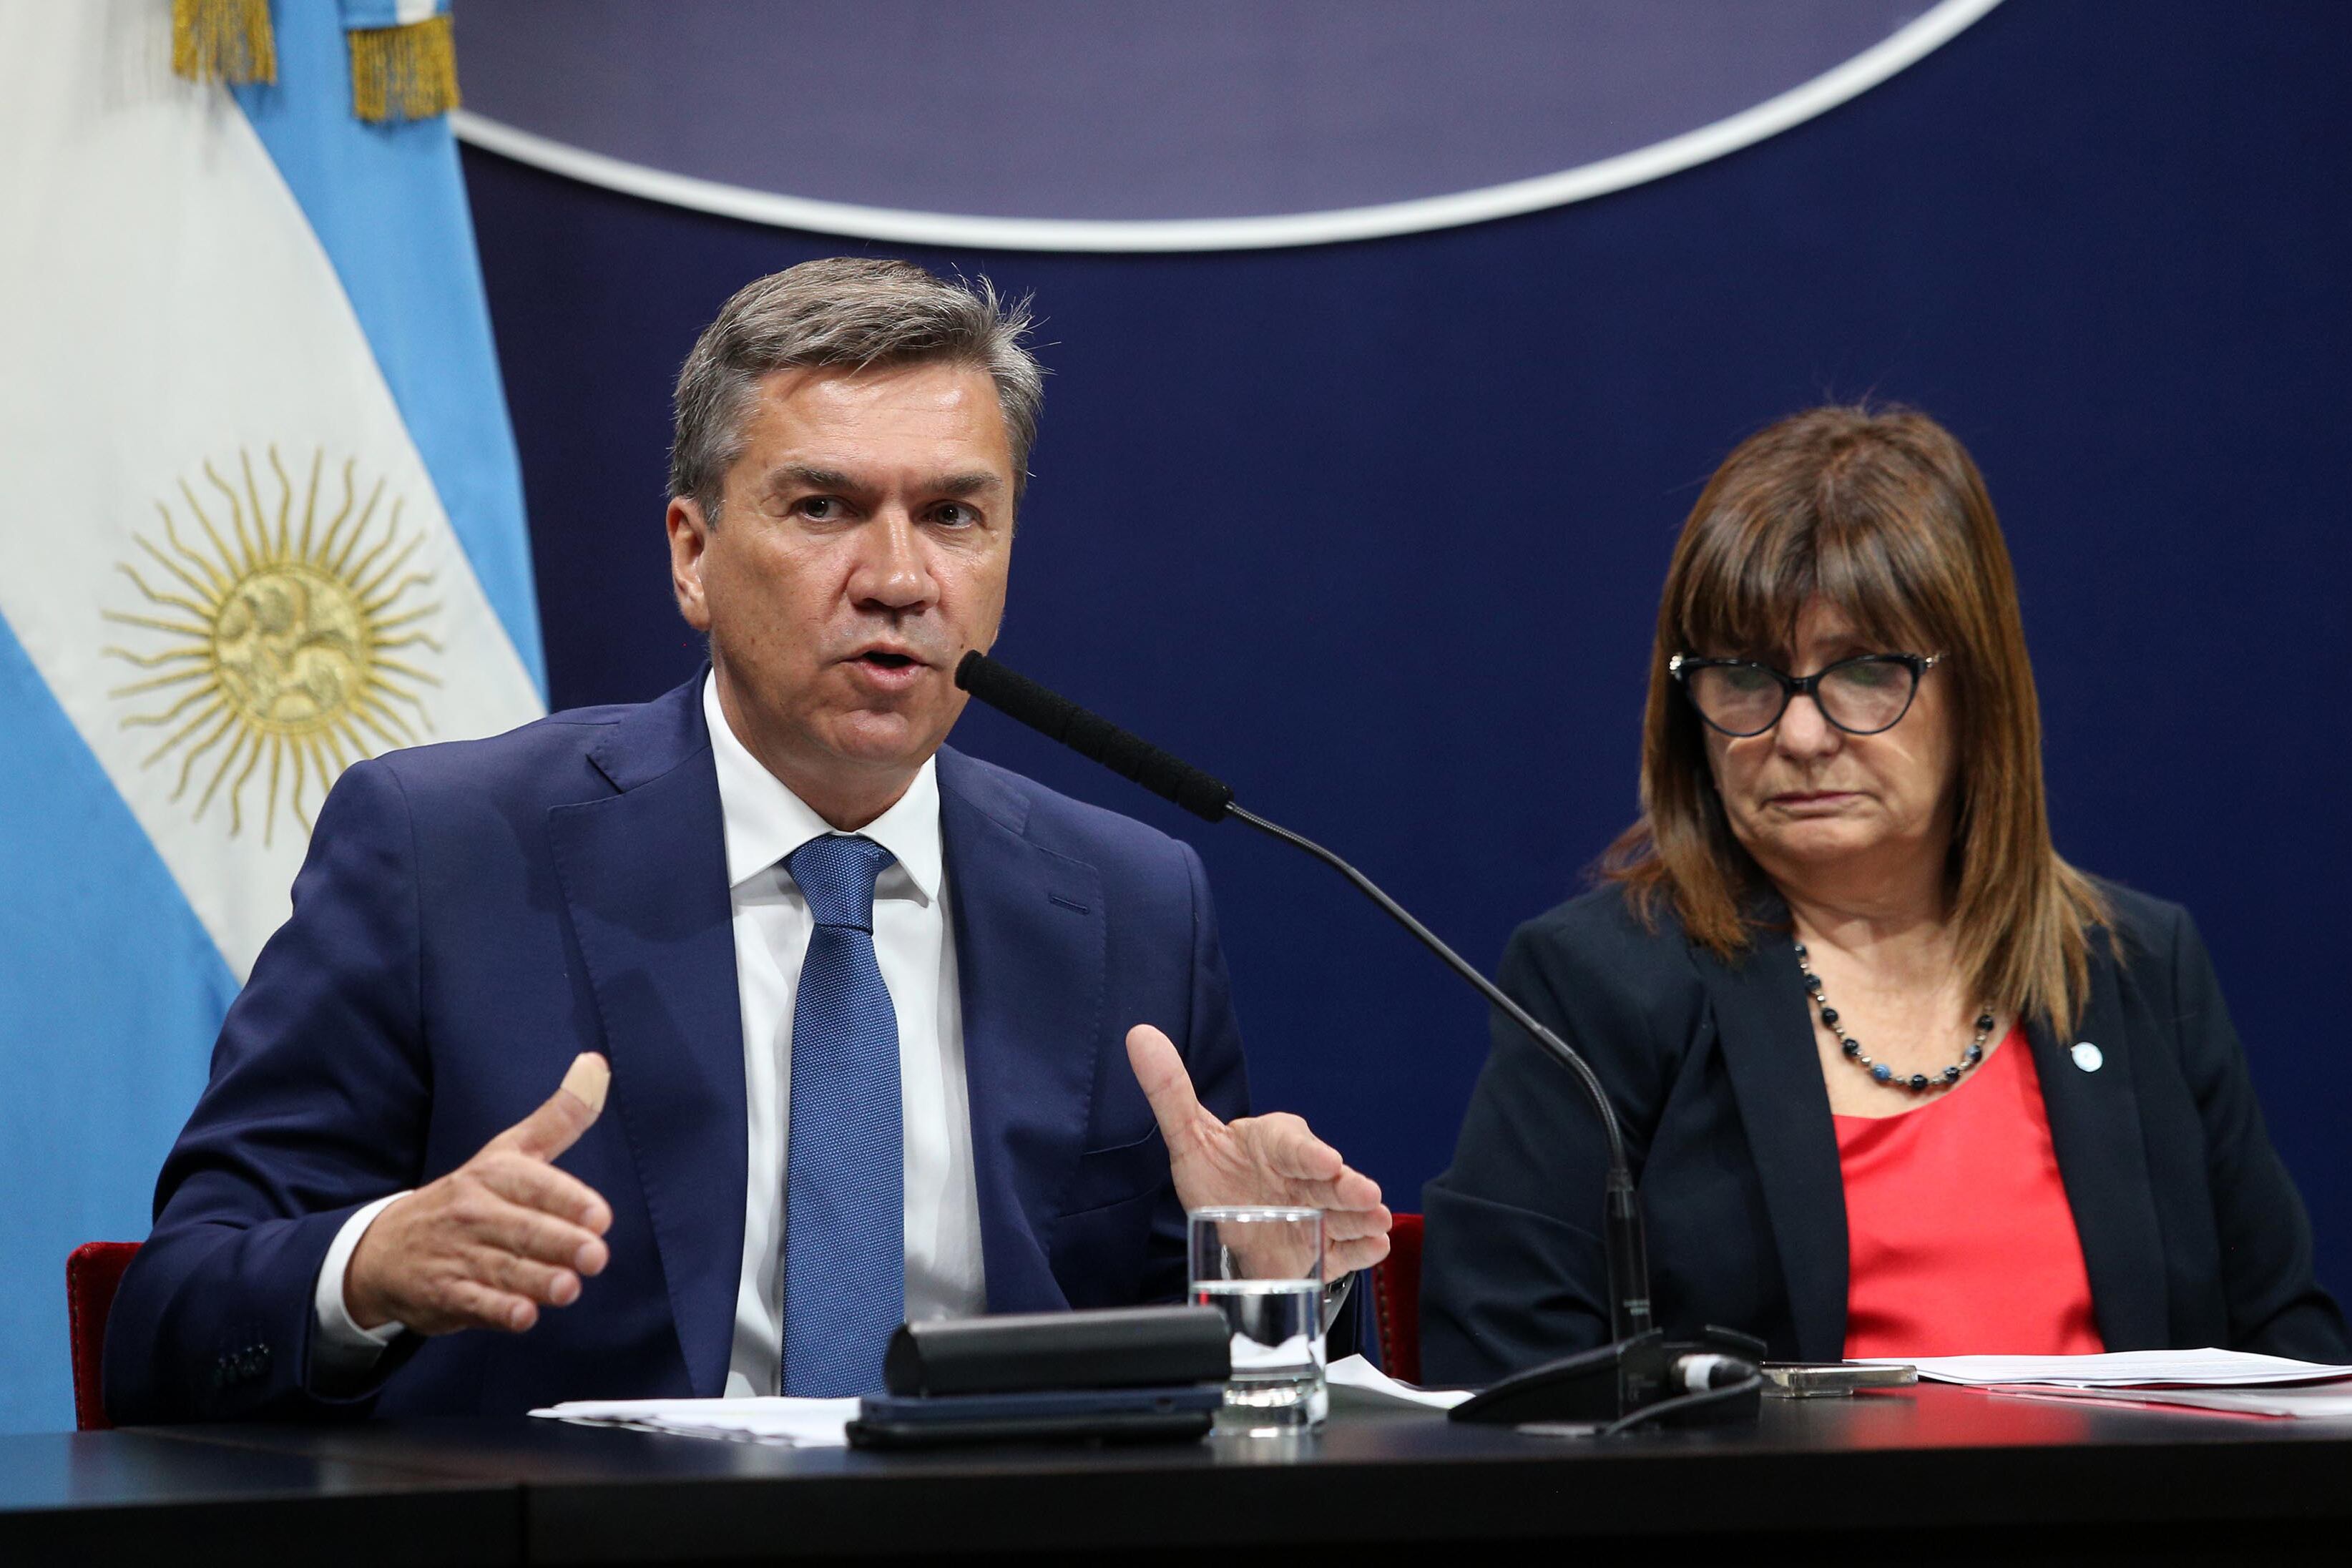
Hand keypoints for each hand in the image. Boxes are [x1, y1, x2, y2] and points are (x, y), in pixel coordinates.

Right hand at [344, 1054, 615, 1335]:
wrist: (385, 1247)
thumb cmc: (468, 1197)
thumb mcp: (509, 1151)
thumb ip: (559, 1117)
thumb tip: (596, 1063)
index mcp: (494, 1174)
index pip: (535, 1185)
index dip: (568, 1200)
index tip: (600, 1216)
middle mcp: (475, 1212)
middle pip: (523, 1229)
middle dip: (560, 1243)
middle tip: (595, 1256)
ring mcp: (457, 1254)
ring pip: (503, 1268)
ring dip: (536, 1280)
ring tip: (569, 1288)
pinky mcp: (443, 1293)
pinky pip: (473, 1302)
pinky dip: (497, 1311)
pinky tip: (523, 1316)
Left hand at [1125, 1025, 1391, 1276]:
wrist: (1231, 1226)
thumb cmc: (1219, 1174)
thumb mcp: (1190, 1137)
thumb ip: (1170, 1091)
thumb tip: (1140, 1037)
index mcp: (1275, 1143)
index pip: (1292, 1145)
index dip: (1309, 1153)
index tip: (1326, 1161)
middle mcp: (1302, 1177)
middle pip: (1327, 1181)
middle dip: (1347, 1187)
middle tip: (1366, 1195)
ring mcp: (1316, 1213)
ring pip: (1343, 1213)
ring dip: (1362, 1217)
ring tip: (1377, 1223)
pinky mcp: (1322, 1247)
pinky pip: (1346, 1248)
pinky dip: (1361, 1249)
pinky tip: (1374, 1247)